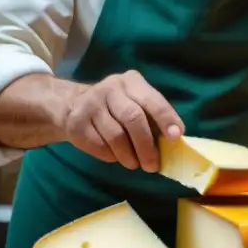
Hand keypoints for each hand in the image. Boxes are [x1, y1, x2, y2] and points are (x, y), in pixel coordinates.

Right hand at [61, 70, 182, 171]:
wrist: (72, 104)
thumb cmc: (115, 108)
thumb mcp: (135, 103)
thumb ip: (152, 118)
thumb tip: (172, 143)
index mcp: (131, 82)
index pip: (152, 100)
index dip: (165, 118)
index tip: (175, 137)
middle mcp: (111, 88)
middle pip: (133, 118)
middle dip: (146, 145)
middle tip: (152, 165)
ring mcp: (91, 104)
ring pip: (116, 136)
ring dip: (128, 155)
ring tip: (134, 164)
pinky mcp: (76, 122)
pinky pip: (99, 145)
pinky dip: (111, 156)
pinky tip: (114, 156)